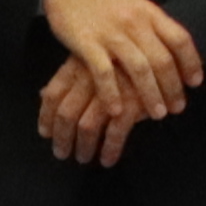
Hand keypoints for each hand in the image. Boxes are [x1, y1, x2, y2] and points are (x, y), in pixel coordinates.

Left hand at [33, 49, 140, 164]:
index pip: (53, 93)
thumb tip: (43, 94)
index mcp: (79, 63)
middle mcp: (92, 76)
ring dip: (83, 147)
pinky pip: (115, 133)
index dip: (46, 116)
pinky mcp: (133, 102)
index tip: (45, 133)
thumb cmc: (124, 52)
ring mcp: (112, 89)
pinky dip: (109, 150)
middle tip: (62, 154)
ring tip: (83, 159)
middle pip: (67, 113)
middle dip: (62, 138)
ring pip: (87, 126)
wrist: (161, 45)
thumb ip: (69, 75)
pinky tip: (108, 160)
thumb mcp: (94, 56)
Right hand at [41, 0, 205, 134]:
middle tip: (177, 108)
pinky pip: (103, 73)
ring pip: (139, 68)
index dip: (191, 62)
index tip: (195, 82)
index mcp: (149, 12)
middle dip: (173, 87)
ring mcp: (111, 33)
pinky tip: (117, 111)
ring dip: (151, 94)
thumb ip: (153, 27)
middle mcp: (134, 23)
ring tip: (158, 114)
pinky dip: (112, 93)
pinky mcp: (86, 43)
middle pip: (162, 59)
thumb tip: (174, 54)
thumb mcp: (135, 4)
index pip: (179, 38)